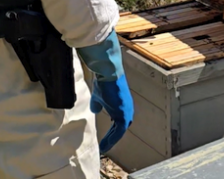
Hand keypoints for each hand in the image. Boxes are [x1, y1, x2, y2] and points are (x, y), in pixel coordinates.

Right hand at [76, 32, 133, 154]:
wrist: (107, 75)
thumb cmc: (103, 82)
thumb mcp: (98, 97)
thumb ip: (98, 105)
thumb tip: (95, 110)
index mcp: (123, 106)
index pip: (119, 122)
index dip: (112, 132)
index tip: (105, 140)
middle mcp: (128, 110)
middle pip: (121, 129)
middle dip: (112, 138)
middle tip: (104, 146)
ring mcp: (127, 112)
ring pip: (120, 132)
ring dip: (112, 140)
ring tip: (103, 148)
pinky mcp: (124, 115)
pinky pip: (119, 132)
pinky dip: (112, 139)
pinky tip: (105, 146)